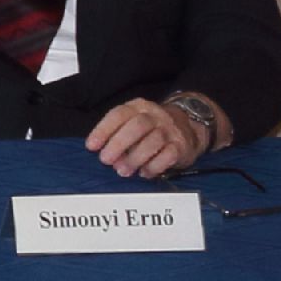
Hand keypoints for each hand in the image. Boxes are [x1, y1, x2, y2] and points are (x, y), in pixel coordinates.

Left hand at [87, 95, 203, 178]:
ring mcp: (170, 130)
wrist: (188, 127)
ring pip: (153, 142)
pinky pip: (168, 156)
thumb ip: (118, 136)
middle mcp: (155, 115)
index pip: (119, 114)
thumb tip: (106, 156)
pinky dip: (153, 166)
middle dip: (118, 144)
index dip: (103, 130)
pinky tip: (144, 173)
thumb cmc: (151, 128)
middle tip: (106, 160)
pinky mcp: (181, 145)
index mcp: (138, 107)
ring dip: (134, 158)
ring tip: (123, 171)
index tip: (91, 146)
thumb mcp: (133, 123)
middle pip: (137, 126)